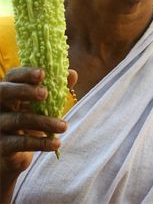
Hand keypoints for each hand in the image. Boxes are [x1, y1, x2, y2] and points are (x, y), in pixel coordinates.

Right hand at [0, 67, 76, 199]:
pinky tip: (56, 143)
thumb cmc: (32, 120)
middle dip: (25, 90)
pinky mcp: (0, 145)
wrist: (16, 153)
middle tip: (45, 93)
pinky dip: (41, 143)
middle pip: (4, 92)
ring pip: (19, 119)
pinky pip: (21, 142)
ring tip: (63, 126)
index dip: (26, 73)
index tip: (43, 73)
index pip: (13, 76)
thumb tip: (72, 74)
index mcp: (10, 90)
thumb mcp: (45, 104)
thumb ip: (57, 87)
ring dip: (45, 122)